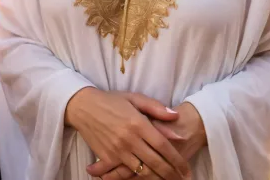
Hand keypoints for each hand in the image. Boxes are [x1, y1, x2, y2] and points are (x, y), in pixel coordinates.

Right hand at [88, 103, 204, 178]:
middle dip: (171, 173)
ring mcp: (117, 150)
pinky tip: (148, 179)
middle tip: (183, 179)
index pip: (162, 145)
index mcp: (138, 123)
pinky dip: (138, 177)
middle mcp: (129, 139)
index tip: (185, 167)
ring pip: (142, 171)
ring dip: (157, 177)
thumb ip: (156, 108)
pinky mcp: (107, 158)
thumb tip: (175, 116)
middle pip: (155, 162)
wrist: (84, 108)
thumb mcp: (135, 98)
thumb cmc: (112, 100)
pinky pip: (125, 172)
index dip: (176, 158)